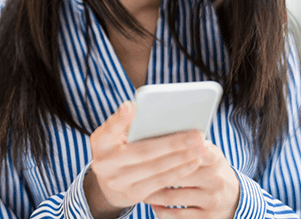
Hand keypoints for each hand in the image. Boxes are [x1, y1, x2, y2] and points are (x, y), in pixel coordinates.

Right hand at [88, 101, 206, 211]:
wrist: (107, 182)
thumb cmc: (115, 146)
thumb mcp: (112, 132)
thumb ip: (124, 121)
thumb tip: (136, 107)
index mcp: (100, 141)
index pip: (110, 128)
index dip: (121, 119)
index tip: (132, 107)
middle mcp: (105, 163)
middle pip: (143, 151)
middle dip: (173, 143)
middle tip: (196, 135)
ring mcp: (118, 182)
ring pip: (155, 168)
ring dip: (181, 158)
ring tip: (200, 147)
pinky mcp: (133, 194)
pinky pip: (160, 182)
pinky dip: (178, 171)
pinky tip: (193, 161)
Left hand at [143, 140, 239, 218]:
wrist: (235, 197)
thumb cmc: (212, 167)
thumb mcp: (210, 152)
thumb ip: (192, 144)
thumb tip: (164, 132)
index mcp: (214, 158)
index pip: (196, 151)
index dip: (178, 149)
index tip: (159, 146)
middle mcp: (215, 179)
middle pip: (178, 174)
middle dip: (155, 172)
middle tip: (135, 169)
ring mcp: (211, 200)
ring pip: (173, 197)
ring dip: (153, 194)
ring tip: (138, 187)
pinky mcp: (206, 218)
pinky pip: (177, 215)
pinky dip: (161, 210)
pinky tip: (152, 204)